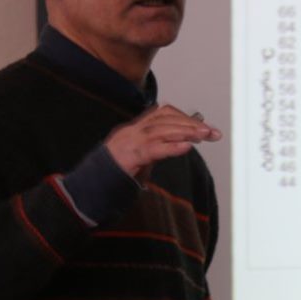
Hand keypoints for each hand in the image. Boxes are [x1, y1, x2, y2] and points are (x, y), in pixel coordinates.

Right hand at [105, 104, 219, 180]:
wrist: (88, 185)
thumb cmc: (115, 172)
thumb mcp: (141, 156)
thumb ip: (159, 146)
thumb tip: (183, 142)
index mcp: (135, 129)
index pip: (164, 114)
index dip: (185, 118)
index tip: (204, 126)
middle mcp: (132, 131)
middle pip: (165, 120)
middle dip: (191, 124)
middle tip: (213, 132)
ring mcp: (128, 142)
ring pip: (161, 130)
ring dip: (185, 132)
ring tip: (204, 135)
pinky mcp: (127, 158)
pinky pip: (152, 149)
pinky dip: (171, 147)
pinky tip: (186, 147)